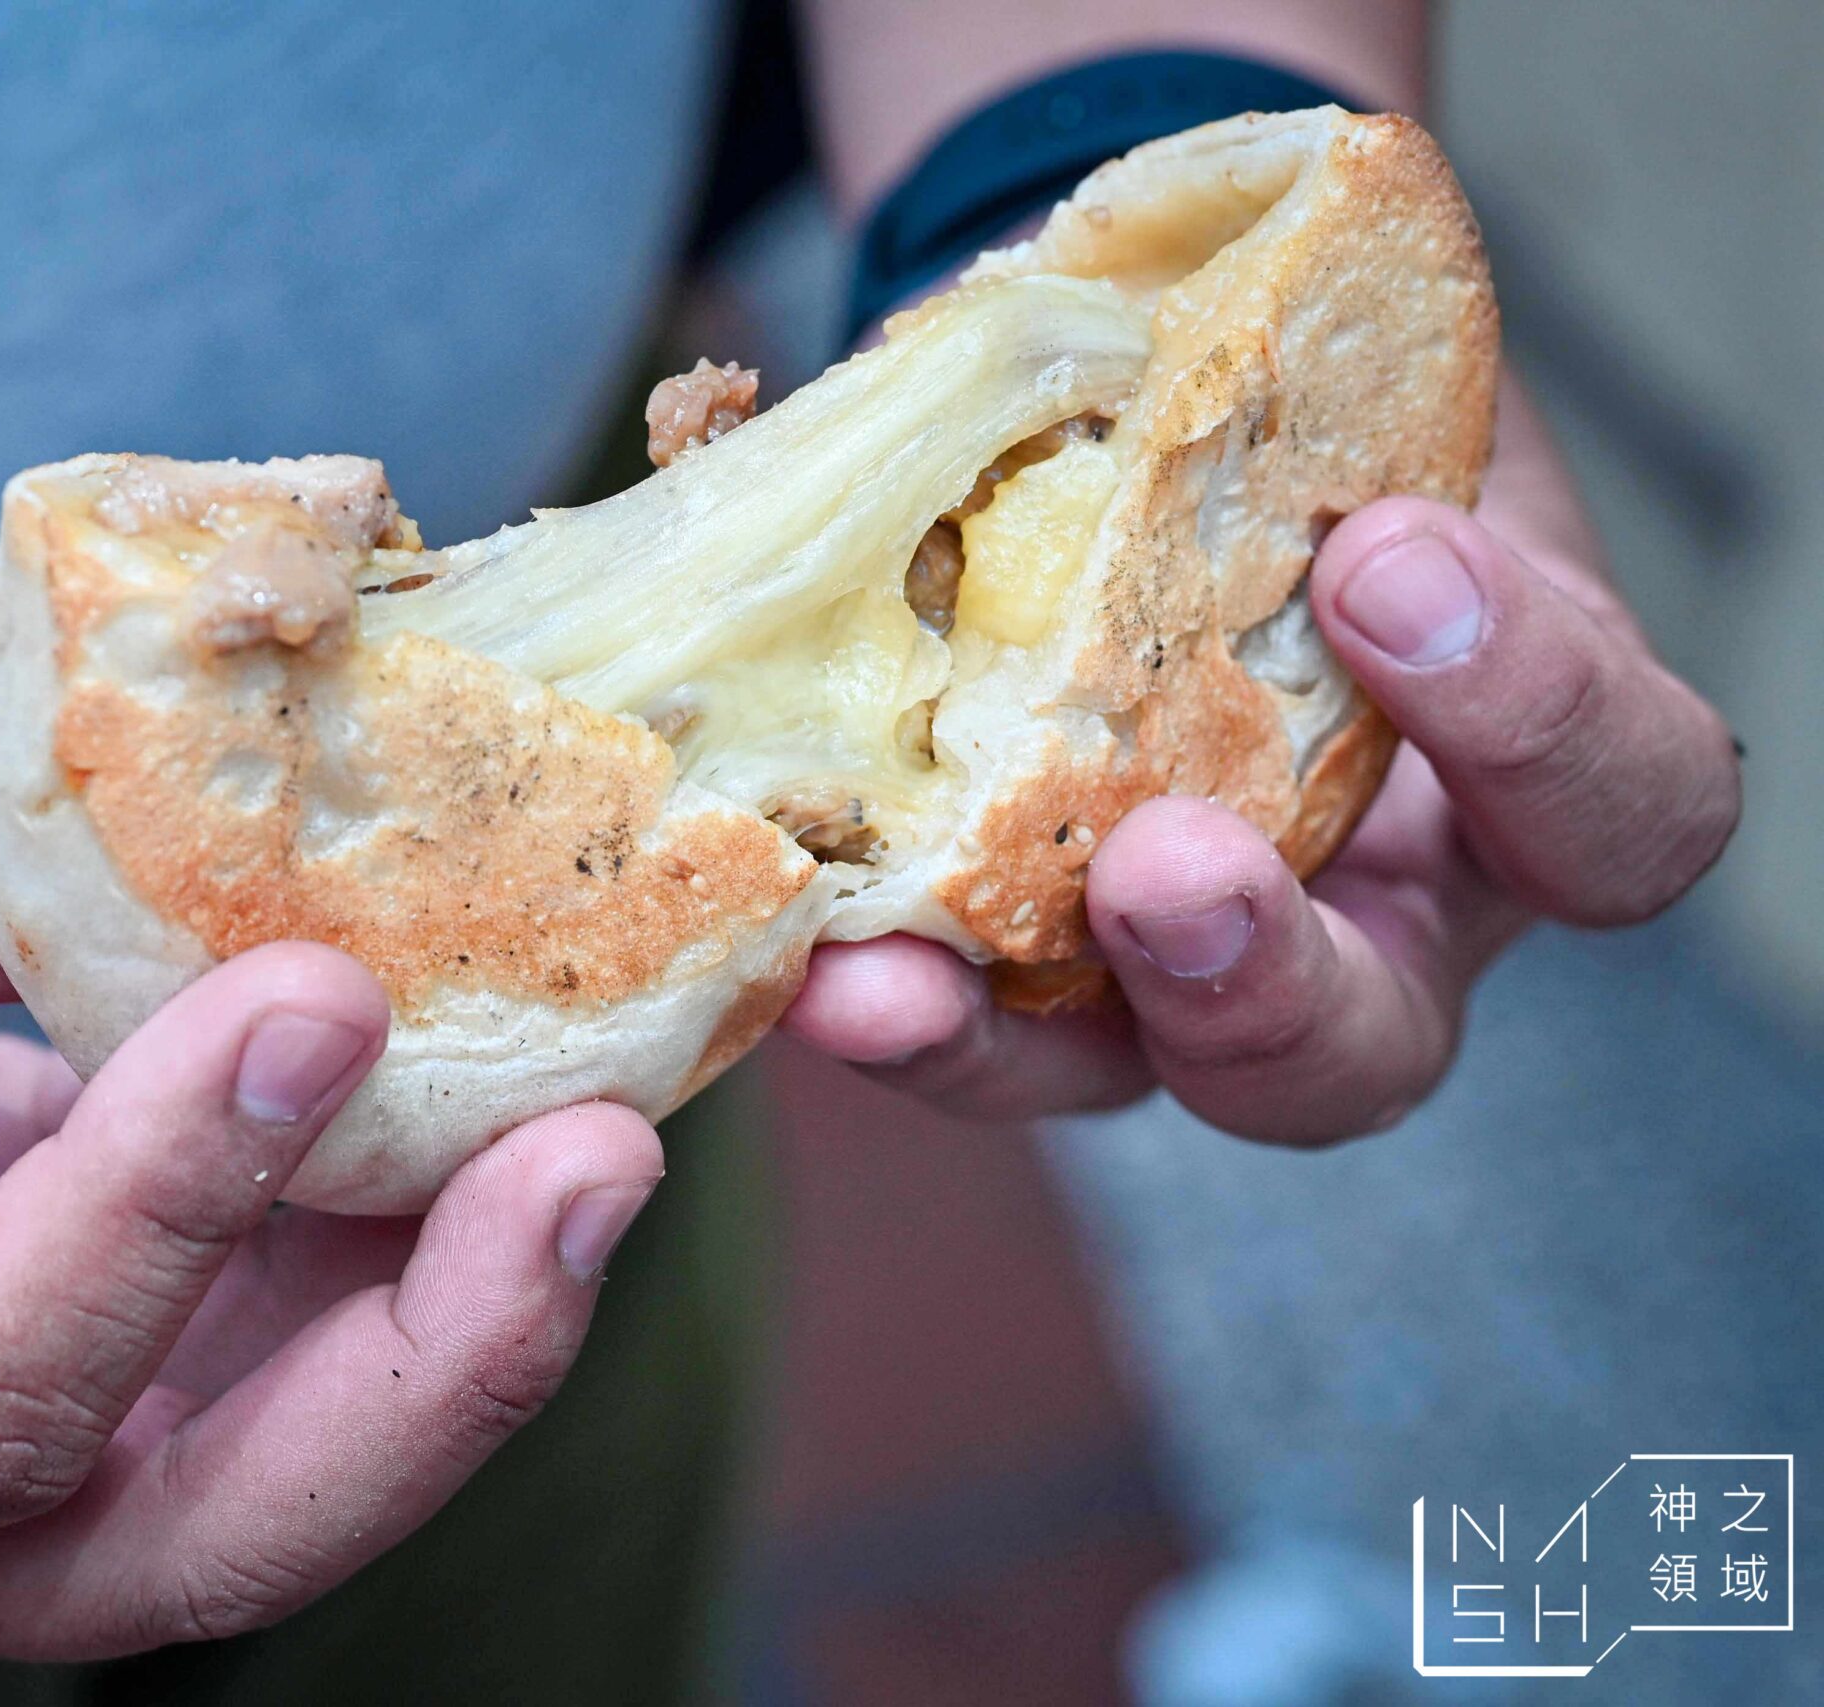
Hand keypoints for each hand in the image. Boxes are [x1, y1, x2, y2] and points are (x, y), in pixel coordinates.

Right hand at [0, 733, 658, 1654]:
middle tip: (596, 1166)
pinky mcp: (28, 1349)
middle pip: (184, 1537)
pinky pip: (236, 1341)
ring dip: (443, 1313)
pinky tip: (480, 1093)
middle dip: (421, 1372)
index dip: (160, 1213)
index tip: (313, 997)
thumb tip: (213, 812)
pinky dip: (371, 1235)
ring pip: (250, 1466)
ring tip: (599, 1122)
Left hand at [784, 381, 1741, 1140]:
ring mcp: (1176, 964)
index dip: (1534, 717)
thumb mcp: (1332, 389)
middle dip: (1265, 977)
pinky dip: (886, 1003)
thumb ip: (1300, 417)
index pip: (1615, 809)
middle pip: (1370, 1044)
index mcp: (1511, 775)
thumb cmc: (1269, 396)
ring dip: (1006, 1046)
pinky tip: (803, 960)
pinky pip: (965, 1029)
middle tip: (1167, 872)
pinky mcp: (1020, 973)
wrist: (1120, 412)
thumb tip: (1102, 355)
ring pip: (1133, 1078)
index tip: (1391, 562)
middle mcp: (1366, 907)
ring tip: (890, 982)